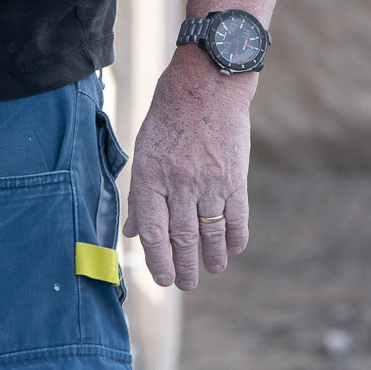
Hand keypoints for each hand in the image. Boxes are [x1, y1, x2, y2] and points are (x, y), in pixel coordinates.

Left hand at [123, 52, 253, 291]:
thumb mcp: (144, 150)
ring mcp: (209, 181)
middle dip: (184, 267)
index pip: (153, 232)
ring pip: (210, 232)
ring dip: (211, 257)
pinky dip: (236, 237)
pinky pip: (237, 216)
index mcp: (150, 176)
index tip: (163, 279)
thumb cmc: (169, 116)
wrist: (207, 85)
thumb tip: (133, 230)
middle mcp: (179, 183)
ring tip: (211, 270)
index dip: (158, 261)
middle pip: (182, 238)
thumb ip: (140, 193)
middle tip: (186, 284)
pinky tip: (233, 249)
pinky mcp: (235, 177)